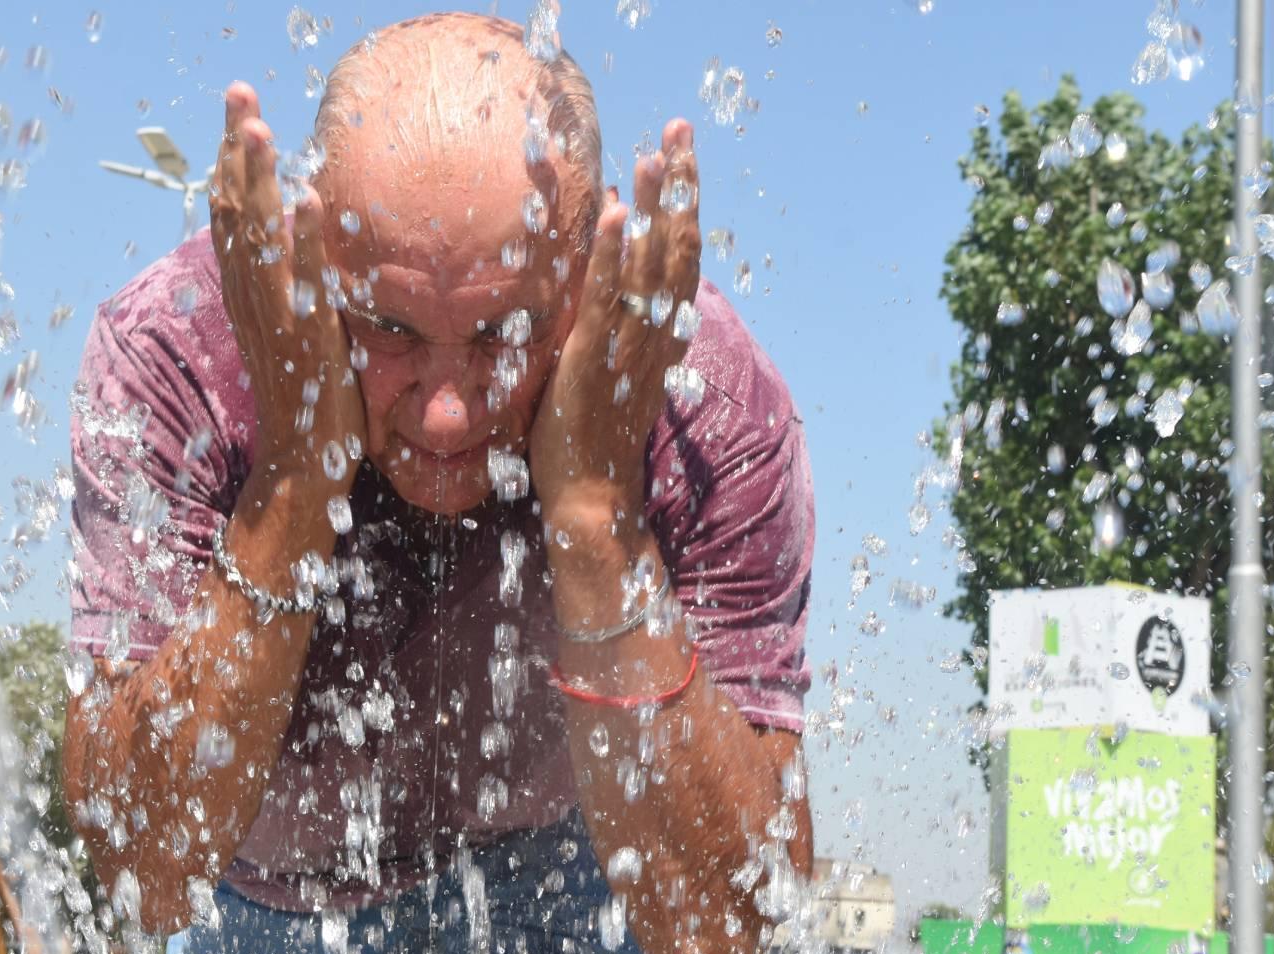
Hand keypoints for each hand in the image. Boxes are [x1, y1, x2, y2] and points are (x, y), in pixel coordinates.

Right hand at [208, 82, 362, 490]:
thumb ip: (297, 288)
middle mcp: (253, 300)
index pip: (231, 215)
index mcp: (248, 294)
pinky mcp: (307, 342)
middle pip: (235, 212)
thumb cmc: (307, 401)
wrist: (300, 466)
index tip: (238, 115)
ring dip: (259, 182)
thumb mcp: (297, 331)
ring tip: (262, 131)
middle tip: (241, 96)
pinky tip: (304, 204)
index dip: (232, 162)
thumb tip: (311, 244)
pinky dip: (302, 244)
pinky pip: (302, 285)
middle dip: (238, 150)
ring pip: (259, 239)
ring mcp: (277, 319)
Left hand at [530, 119, 700, 540]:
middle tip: (679, 133)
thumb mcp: (607, 369)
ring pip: (649, 269)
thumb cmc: (590, 440)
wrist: (591, 502)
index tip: (682, 156)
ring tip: (654, 157)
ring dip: (653, 209)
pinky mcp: (591, 363)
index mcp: (660, 339)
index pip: (680, 259)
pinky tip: (615, 216)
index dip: (683, 206)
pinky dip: (613, 258)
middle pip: (676, 251)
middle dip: (678, 191)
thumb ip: (612, 315)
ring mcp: (626, 351)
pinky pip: (606, 303)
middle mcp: (653, 339)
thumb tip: (606, 253)